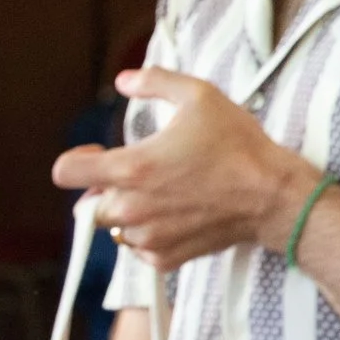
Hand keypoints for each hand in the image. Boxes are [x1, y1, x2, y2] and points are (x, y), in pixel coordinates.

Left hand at [50, 67, 321, 270]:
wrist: (274, 196)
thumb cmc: (238, 146)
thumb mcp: (199, 96)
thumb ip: (154, 82)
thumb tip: (124, 81)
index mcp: (130, 168)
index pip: (65, 173)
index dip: (76, 161)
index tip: (97, 155)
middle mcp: (132, 207)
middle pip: (89, 205)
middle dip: (106, 190)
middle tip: (140, 175)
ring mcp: (148, 236)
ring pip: (115, 229)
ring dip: (128, 213)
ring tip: (162, 195)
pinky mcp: (165, 258)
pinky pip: (140, 249)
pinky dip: (149, 236)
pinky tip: (174, 217)